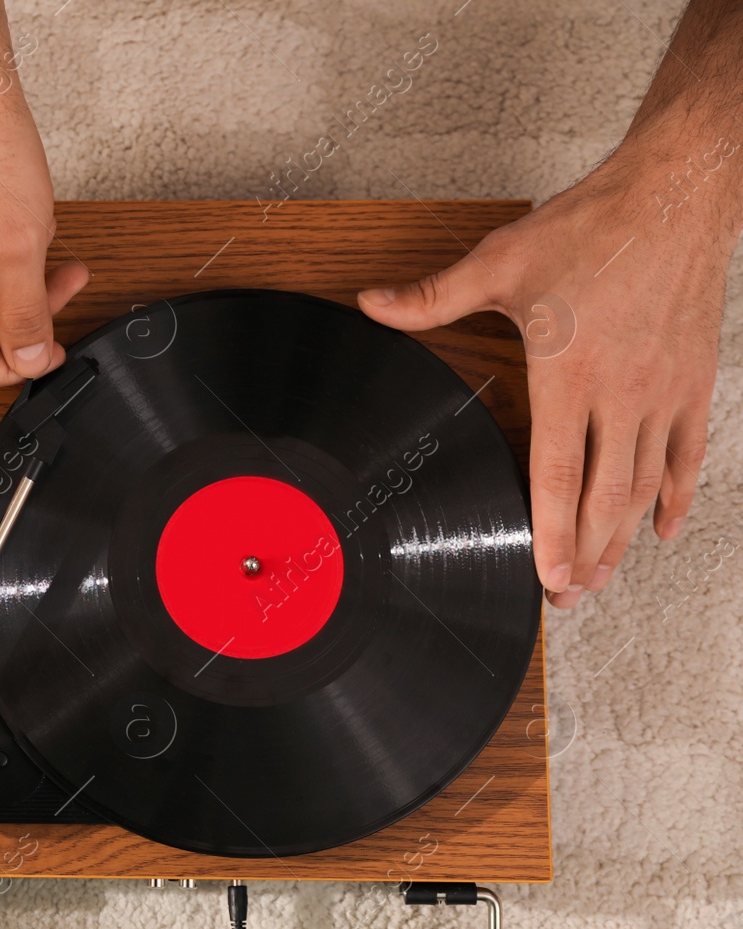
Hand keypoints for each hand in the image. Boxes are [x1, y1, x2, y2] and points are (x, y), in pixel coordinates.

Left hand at [358, 159, 725, 608]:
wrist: (677, 194)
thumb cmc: (592, 227)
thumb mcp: (499, 262)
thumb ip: (432, 297)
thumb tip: (370, 303)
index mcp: (569, 375)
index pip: (557, 475)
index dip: (551, 535)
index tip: (546, 579)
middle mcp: (621, 393)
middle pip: (604, 498)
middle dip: (584, 557)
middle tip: (566, 598)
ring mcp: (663, 392)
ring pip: (645, 487)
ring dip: (622, 539)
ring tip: (602, 579)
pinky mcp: (693, 381)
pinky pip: (688, 455)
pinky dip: (676, 497)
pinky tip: (662, 528)